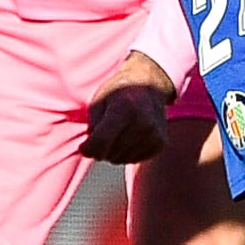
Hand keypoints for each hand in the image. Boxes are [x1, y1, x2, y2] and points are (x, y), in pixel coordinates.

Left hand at [81, 50, 176, 164]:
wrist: (149, 84)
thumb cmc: (118, 93)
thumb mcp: (99, 101)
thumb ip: (92, 127)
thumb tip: (89, 152)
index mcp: (124, 108)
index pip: (101, 142)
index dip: (88, 149)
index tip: (83, 148)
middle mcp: (142, 122)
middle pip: (110, 153)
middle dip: (101, 148)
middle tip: (105, 131)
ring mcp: (154, 134)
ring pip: (121, 159)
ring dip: (114, 151)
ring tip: (119, 131)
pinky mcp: (161, 143)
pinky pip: (134, 160)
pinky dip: (127, 152)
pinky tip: (130, 136)